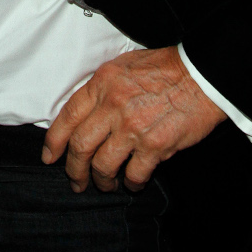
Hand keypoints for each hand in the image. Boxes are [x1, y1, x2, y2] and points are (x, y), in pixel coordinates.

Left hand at [42, 46, 225, 192]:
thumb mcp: (124, 66)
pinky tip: (132, 182)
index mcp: (103, 83)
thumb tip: (85, 115)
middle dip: (74, 170)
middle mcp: (113, 106)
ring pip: (103, 166)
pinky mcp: (155, 146)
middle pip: (80, 146)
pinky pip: (134, 174)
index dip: (54, 142)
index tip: (50, 157)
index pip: (68, 116)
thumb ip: (102, 89)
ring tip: (106, 185)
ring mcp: (133, 128)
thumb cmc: (166, 68)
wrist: (201, 76)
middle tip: (76, 181)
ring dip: (101, 181)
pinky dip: (131, 183)